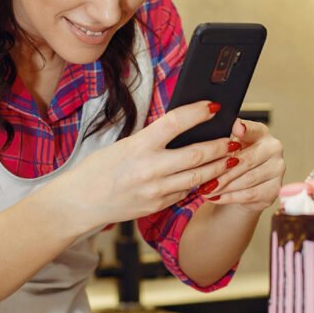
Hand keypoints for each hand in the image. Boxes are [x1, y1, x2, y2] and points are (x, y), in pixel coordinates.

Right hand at [56, 101, 236, 231]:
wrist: (79, 203)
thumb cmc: (97, 170)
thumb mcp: (123, 146)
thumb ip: (151, 139)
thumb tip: (182, 128)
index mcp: (138, 146)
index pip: (175, 122)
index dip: (198, 112)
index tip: (214, 106)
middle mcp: (149, 169)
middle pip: (196, 155)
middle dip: (220, 146)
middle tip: (234, 139)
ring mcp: (154, 191)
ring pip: (198, 178)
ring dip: (218, 167)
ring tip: (231, 159)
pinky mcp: (157, 206)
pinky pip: (184, 193)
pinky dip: (198, 184)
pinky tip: (208, 177)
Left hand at [200, 119, 283, 211]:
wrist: (243, 186)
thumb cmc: (233, 162)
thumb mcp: (227, 148)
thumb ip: (223, 142)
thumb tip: (211, 144)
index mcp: (261, 132)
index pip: (253, 129)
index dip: (245, 129)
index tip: (236, 128)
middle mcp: (273, 148)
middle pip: (247, 160)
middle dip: (224, 171)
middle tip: (205, 178)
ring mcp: (277, 169)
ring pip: (247, 180)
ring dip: (224, 186)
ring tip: (206, 190)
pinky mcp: (274, 189)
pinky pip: (249, 194)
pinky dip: (230, 197)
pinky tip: (216, 197)